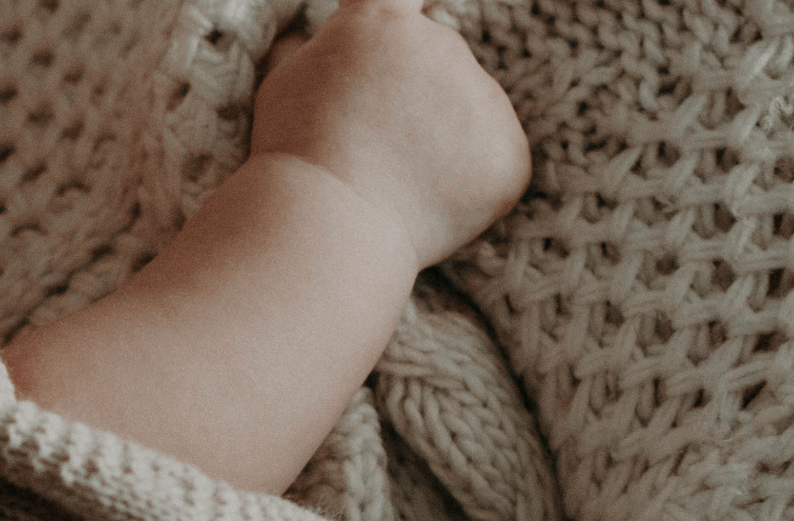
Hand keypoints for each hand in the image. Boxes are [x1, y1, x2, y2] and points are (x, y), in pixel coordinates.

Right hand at [249, 0, 529, 268]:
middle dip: (413, 98)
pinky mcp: (509, 156)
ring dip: (441, 144)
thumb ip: (318, 50)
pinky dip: (467, 187)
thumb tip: (330, 40)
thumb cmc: (295, 157)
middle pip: (437, 63)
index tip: (417, 9)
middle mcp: (444, 46)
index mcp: (384, 22)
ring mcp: (484, 100)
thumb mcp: (285, 81)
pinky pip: (493, 164)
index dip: (410, 2)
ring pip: (468, 116)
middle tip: (371, 148)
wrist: (327, 226)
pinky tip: (423, 207)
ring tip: (393, 185)